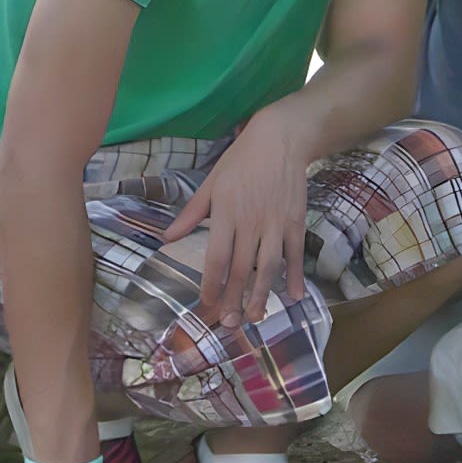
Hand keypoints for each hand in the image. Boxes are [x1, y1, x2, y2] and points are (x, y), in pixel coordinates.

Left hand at [163, 112, 311, 328]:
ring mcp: (276, 223)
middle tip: (230, 324)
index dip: (211, 283)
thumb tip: (166, 239)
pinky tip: (293, 297)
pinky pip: (294, 253)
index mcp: (226, 213)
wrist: (281, 138)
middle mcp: (251, 222)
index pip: (217, 257)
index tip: (206, 303)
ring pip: (268, 266)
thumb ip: (191, 213)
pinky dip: (295, 276)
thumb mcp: (211, 183)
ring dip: (262, 294)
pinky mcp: (295, 221)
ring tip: (256, 317)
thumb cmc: (241, 160)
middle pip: (242, 268)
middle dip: (235, 299)